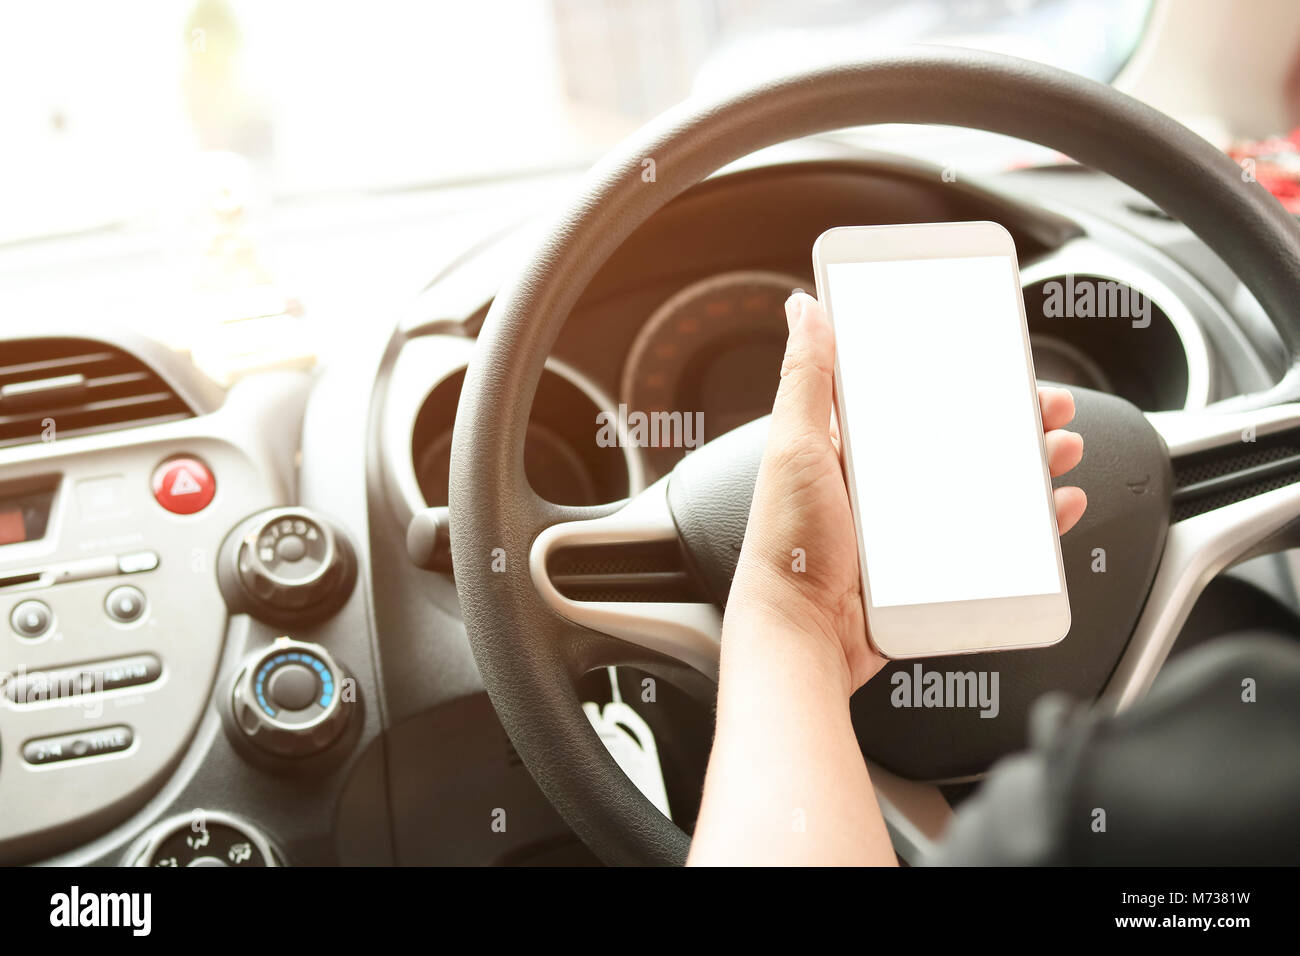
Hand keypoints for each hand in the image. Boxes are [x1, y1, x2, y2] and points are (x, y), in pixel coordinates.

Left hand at [724, 291, 1086, 692]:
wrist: (802, 635)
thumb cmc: (788, 546)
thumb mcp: (795, 447)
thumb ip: (805, 378)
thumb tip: (805, 308)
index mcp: (853, 450)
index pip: (917, 400)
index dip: (963, 377)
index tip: (1002, 361)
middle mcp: (884, 487)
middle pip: (963, 440)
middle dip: (1013, 419)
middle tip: (1049, 408)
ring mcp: (911, 530)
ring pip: (986, 486)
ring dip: (1032, 463)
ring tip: (1061, 450)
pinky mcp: (933, 572)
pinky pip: (994, 543)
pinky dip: (1032, 524)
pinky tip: (1054, 507)